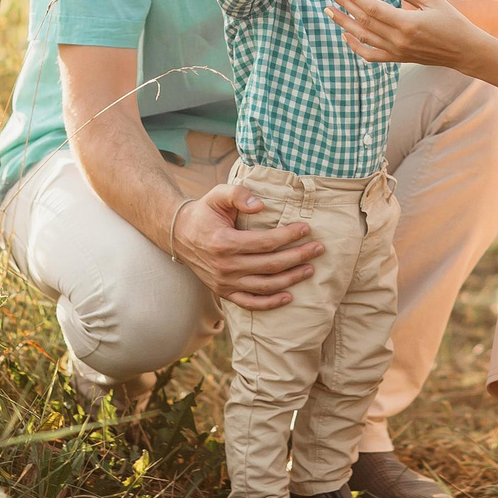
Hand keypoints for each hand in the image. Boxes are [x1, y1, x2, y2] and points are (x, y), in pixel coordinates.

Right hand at [169, 179, 324, 308]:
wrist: (179, 234)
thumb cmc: (204, 212)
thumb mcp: (217, 194)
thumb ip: (238, 194)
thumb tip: (261, 206)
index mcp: (224, 242)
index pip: (265, 242)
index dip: (288, 236)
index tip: (306, 229)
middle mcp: (225, 266)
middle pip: (270, 265)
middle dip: (298, 256)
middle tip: (318, 248)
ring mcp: (224, 282)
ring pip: (265, 286)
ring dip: (291, 279)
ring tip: (310, 269)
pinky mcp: (223, 292)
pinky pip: (250, 303)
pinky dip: (270, 303)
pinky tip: (289, 296)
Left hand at [327, 0, 491, 69]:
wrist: (464, 51)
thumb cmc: (453, 22)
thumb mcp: (434, 0)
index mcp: (407, 23)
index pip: (373, 8)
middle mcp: (398, 40)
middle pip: (363, 21)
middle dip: (344, 5)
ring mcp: (396, 51)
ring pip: (362, 38)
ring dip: (344, 23)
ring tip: (329, 11)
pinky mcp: (397, 58)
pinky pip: (370, 55)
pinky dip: (355, 46)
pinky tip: (346, 35)